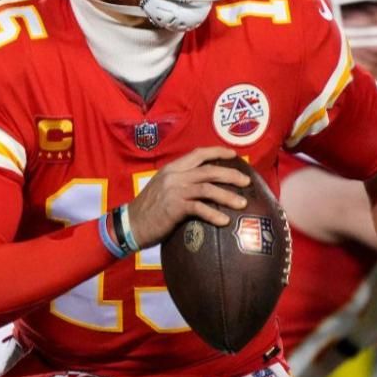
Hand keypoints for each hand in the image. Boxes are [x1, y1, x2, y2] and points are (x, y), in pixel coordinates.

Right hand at [124, 146, 249, 242]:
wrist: (130, 224)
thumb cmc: (149, 210)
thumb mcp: (163, 188)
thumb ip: (181, 183)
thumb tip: (204, 186)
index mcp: (172, 169)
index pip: (198, 154)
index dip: (217, 152)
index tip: (234, 154)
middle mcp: (174, 176)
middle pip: (209, 170)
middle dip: (231, 174)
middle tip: (246, 181)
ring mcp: (174, 191)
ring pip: (207, 188)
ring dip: (227, 196)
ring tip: (242, 204)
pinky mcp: (173, 208)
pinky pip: (199, 208)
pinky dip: (213, 214)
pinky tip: (224, 221)